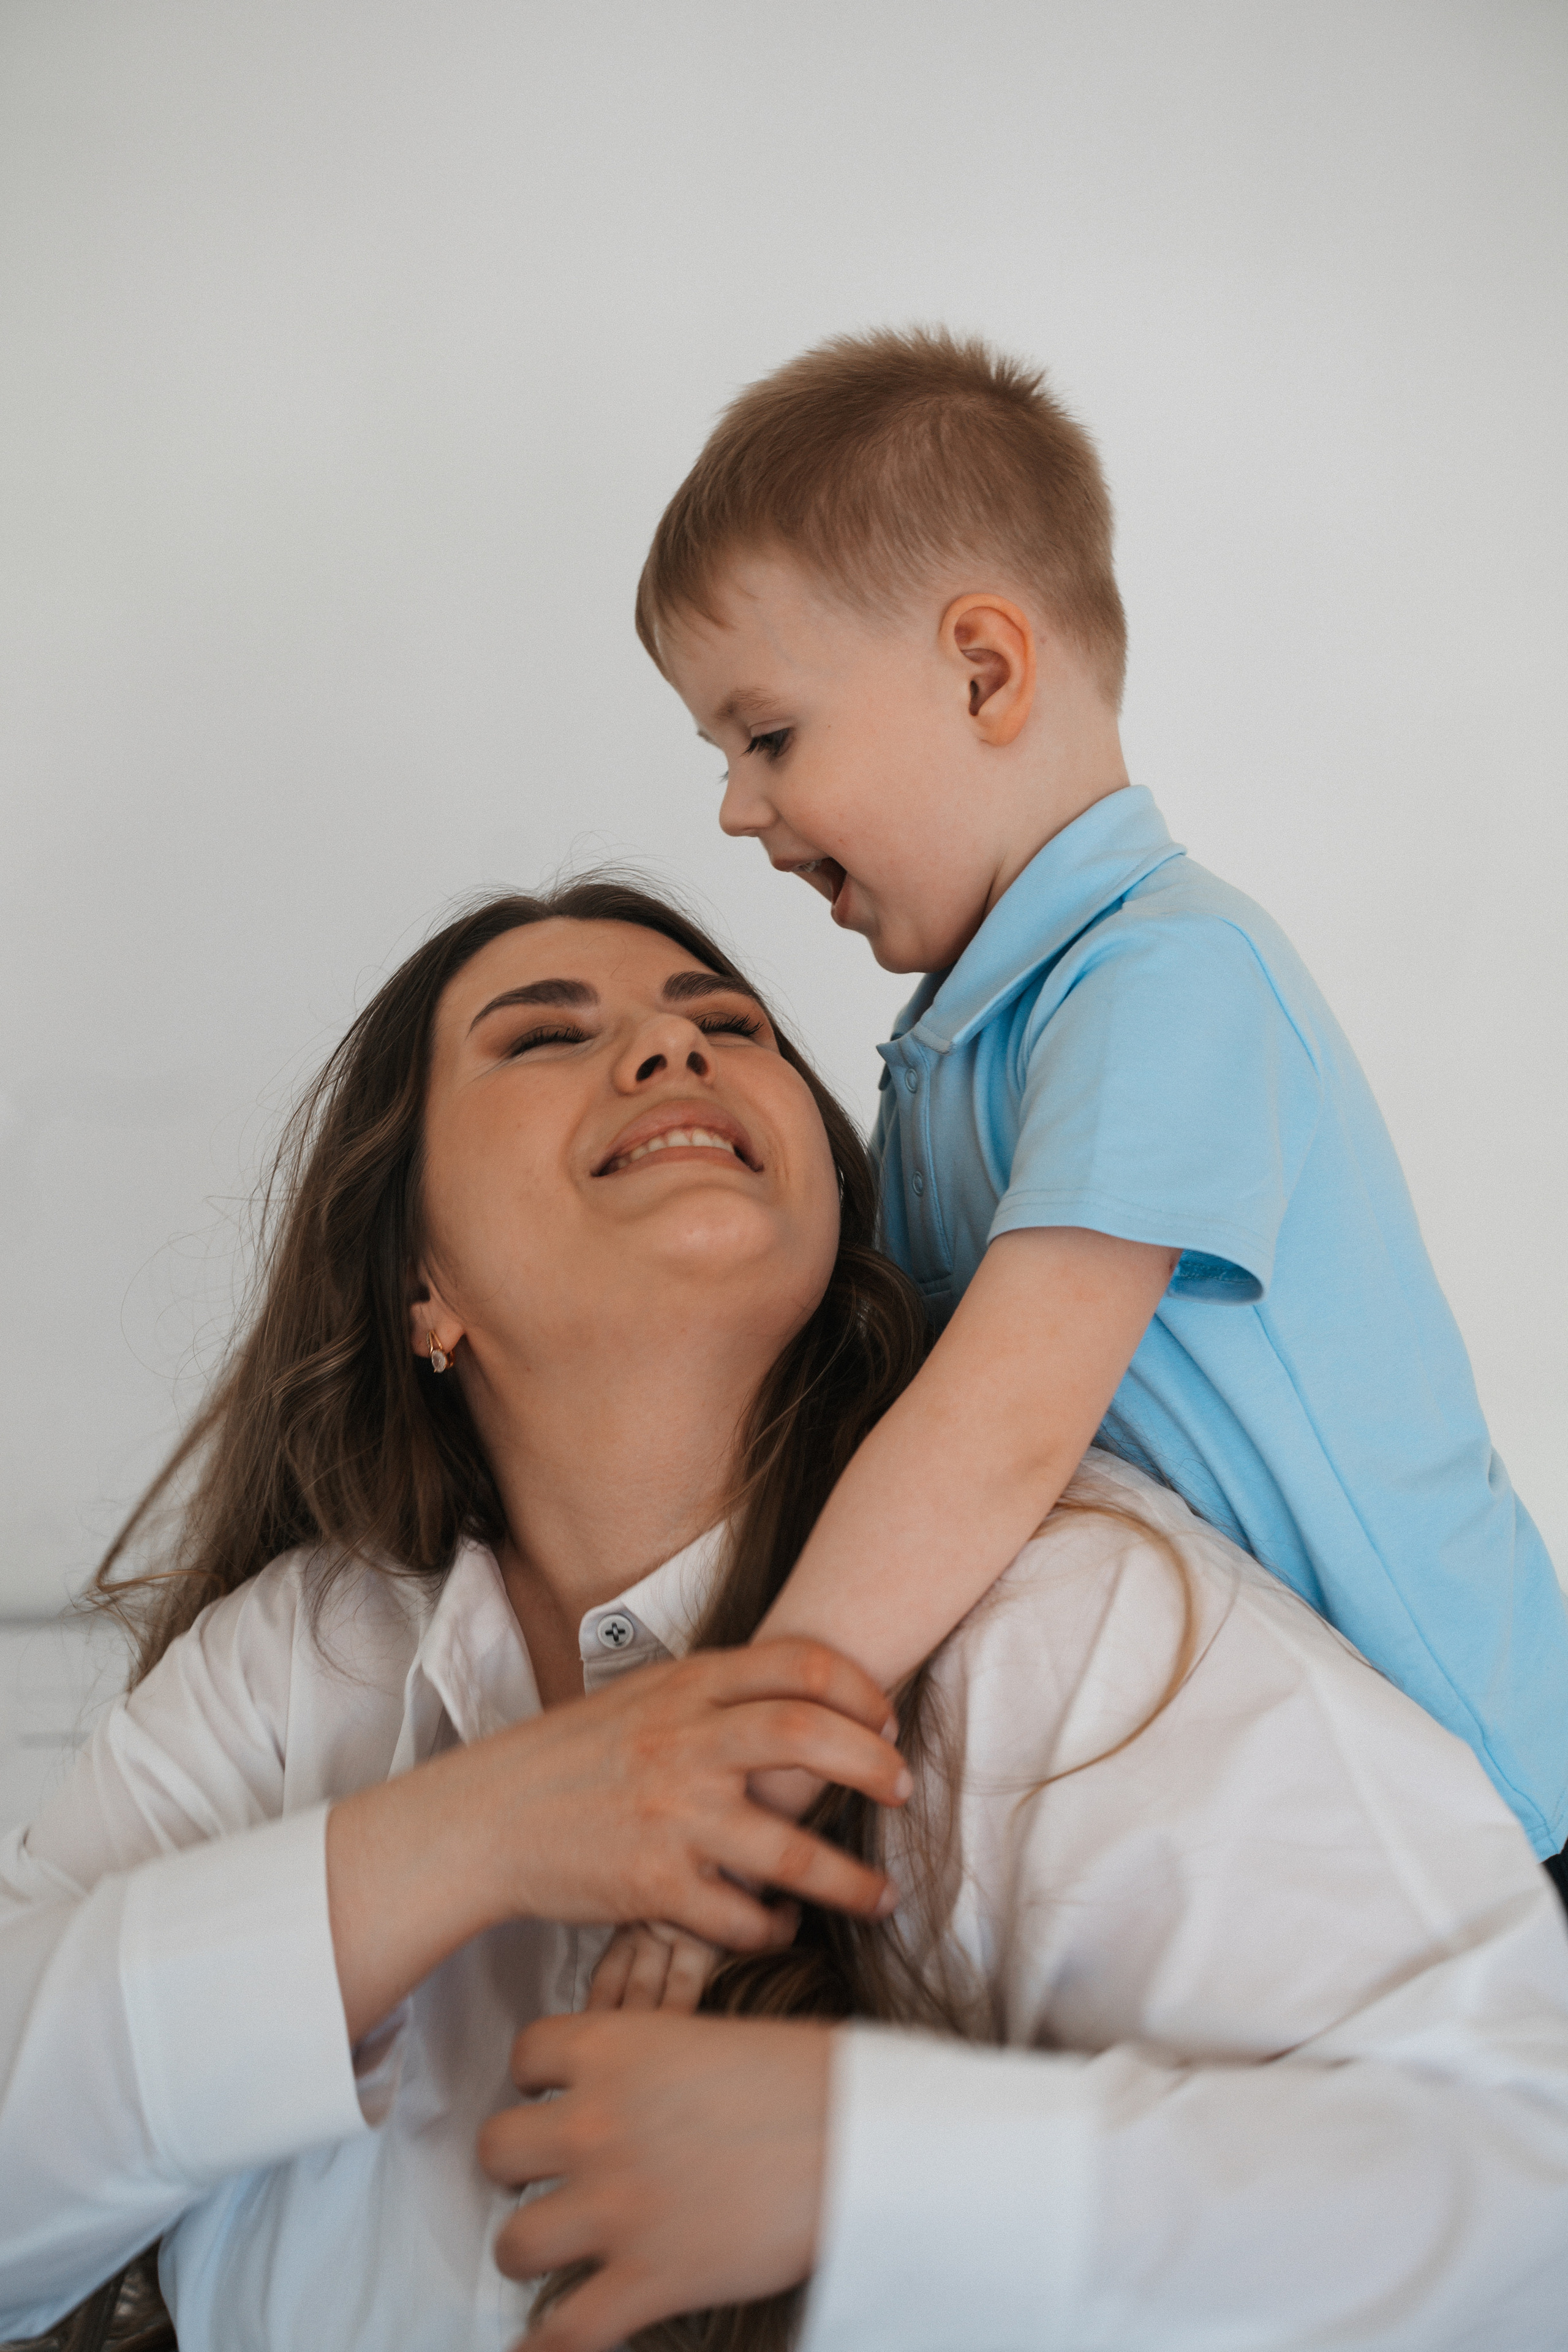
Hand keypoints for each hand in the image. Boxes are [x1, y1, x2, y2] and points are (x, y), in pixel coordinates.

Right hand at [328, 1640, 906, 2041]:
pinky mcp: (653, 1885)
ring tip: (883, 1898)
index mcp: (686, 1687)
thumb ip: (713, 1693)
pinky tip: (783, 1928)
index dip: (859, 1690)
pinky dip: (775, 1929)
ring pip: (791, 1850)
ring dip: (851, 1880)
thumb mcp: (641, 1697)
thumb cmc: (572, 1758)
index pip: (799, 1665)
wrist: (488, 1818)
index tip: (887, 1721)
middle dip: (875, 1767)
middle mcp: (684, 1743)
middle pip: (809, 1739)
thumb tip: (800, 1696)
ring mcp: (670, 1816)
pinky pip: (741, 1917)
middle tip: (904, 1792)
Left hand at [479, 2011, 830, 2350]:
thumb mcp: (713, 2037)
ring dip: (529, 2248)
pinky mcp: (648, 2280)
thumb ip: (656, 2063)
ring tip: (553, 2249)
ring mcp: (616, 2207)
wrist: (860, 2135)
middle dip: (515, 2166)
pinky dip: (548, 2346)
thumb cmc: (808, 2076)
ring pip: (513, 2244)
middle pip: (495, 2150)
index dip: (534, 2077)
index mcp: (616, 2049)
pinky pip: (564, 2333)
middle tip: (547, 2174)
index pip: (525, 2053)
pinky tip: (542, 2346)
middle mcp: (597, 2125)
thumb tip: (644, 2093)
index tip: (551, 2094)